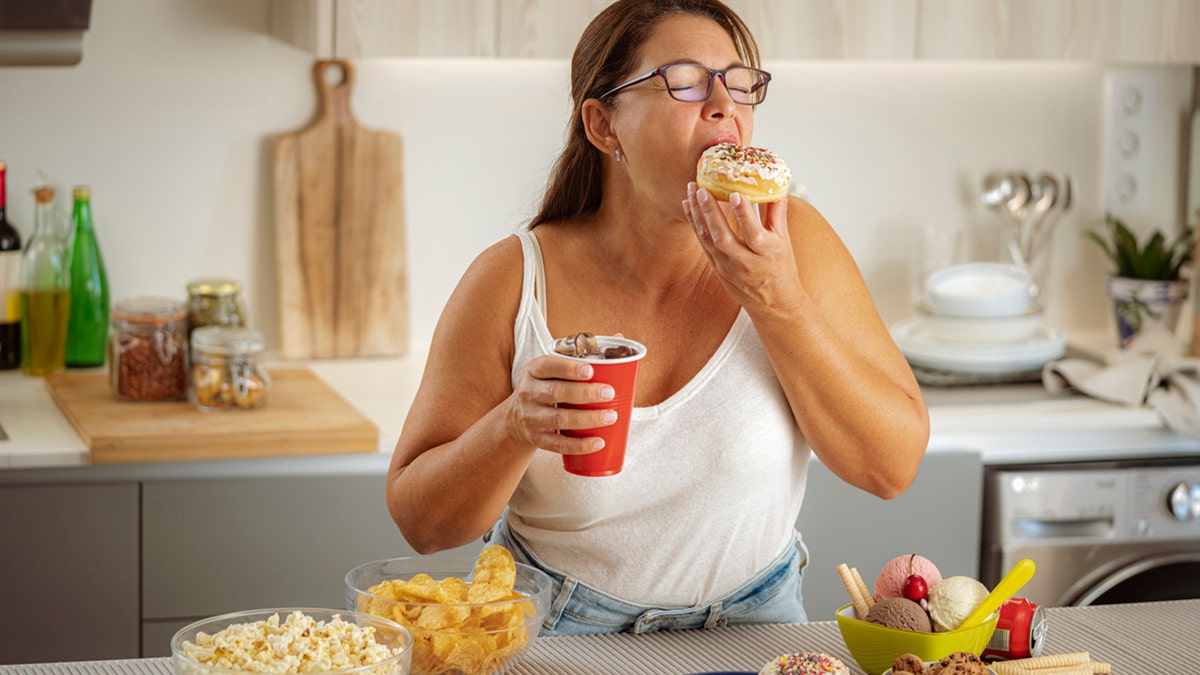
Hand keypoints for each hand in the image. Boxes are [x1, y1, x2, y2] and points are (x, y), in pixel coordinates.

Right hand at [505, 354, 617, 455]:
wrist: (514, 418)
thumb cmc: (546, 387)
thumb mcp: (553, 369)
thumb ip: (583, 355)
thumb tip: (620, 337)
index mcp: (534, 370)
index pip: (548, 366)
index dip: (569, 368)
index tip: (591, 370)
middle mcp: (529, 392)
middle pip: (556, 392)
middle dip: (584, 393)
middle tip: (609, 393)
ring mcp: (531, 417)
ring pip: (558, 419)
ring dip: (586, 419)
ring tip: (610, 417)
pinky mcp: (537, 438)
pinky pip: (558, 444)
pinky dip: (579, 445)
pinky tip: (598, 442)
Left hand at [683, 183, 801, 314]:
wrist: (775, 306)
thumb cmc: (782, 270)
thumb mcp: (785, 242)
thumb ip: (777, 214)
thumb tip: (775, 186)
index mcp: (767, 255)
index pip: (753, 233)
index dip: (743, 213)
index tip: (735, 193)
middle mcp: (746, 264)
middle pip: (723, 238)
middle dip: (710, 211)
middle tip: (702, 188)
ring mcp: (728, 269)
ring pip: (708, 240)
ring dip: (698, 215)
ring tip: (691, 190)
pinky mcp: (717, 270)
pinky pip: (704, 244)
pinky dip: (696, 224)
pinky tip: (689, 207)